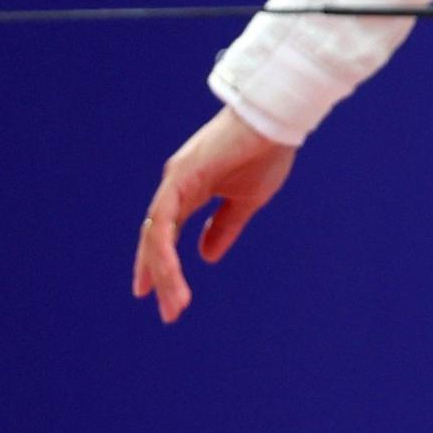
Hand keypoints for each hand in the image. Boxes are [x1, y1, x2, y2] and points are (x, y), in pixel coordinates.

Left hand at [135, 107, 297, 322]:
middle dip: (158, 275)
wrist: (276, 121)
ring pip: (156, 234)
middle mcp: (175, 186)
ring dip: (163, 271)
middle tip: (168, 311)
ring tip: (174, 303)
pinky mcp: (180, 177)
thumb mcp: (246, 200)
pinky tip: (169, 273)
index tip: (156, 294)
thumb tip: (205, 256)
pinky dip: (163, 249)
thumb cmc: (266, 153)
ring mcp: (174, 180)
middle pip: (156, 237)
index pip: (166, 233)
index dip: (160, 263)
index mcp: (189, 191)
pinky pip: (163, 221)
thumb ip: (224, 227)